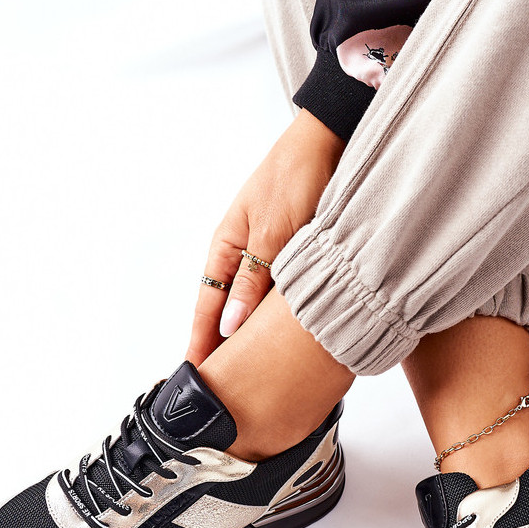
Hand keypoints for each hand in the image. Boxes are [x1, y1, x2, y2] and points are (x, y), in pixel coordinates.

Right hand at [187, 109, 344, 365]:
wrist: (333, 140)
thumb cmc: (296, 176)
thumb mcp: (273, 231)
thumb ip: (254, 280)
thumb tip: (231, 325)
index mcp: (227, 247)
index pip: (207, 306)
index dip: (200, 342)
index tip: (196, 376)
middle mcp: (245, 254)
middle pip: (229, 311)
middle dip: (226, 347)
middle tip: (225, 387)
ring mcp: (271, 255)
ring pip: (258, 306)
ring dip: (255, 334)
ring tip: (255, 372)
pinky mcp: (297, 254)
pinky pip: (284, 294)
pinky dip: (283, 316)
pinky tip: (291, 338)